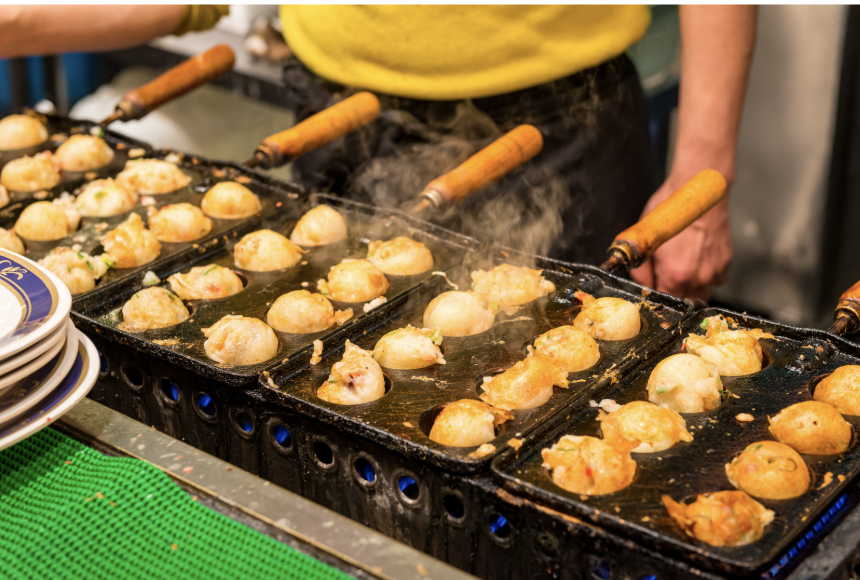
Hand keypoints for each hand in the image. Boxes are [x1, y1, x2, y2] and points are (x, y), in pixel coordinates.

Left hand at [630, 174, 732, 301]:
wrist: (698, 192)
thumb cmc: (671, 211)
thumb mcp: (643, 239)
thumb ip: (640, 269)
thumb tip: (640, 283)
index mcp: (676, 276)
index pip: (663, 302)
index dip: (655, 295)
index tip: (653, 285)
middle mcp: (699, 278)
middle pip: (684, 302)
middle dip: (673, 295)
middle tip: (666, 278)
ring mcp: (715, 272)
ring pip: (701, 294)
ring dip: (690, 289)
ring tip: (682, 269)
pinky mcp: (726, 263)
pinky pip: (715, 280)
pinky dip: (706, 277)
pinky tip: (697, 261)